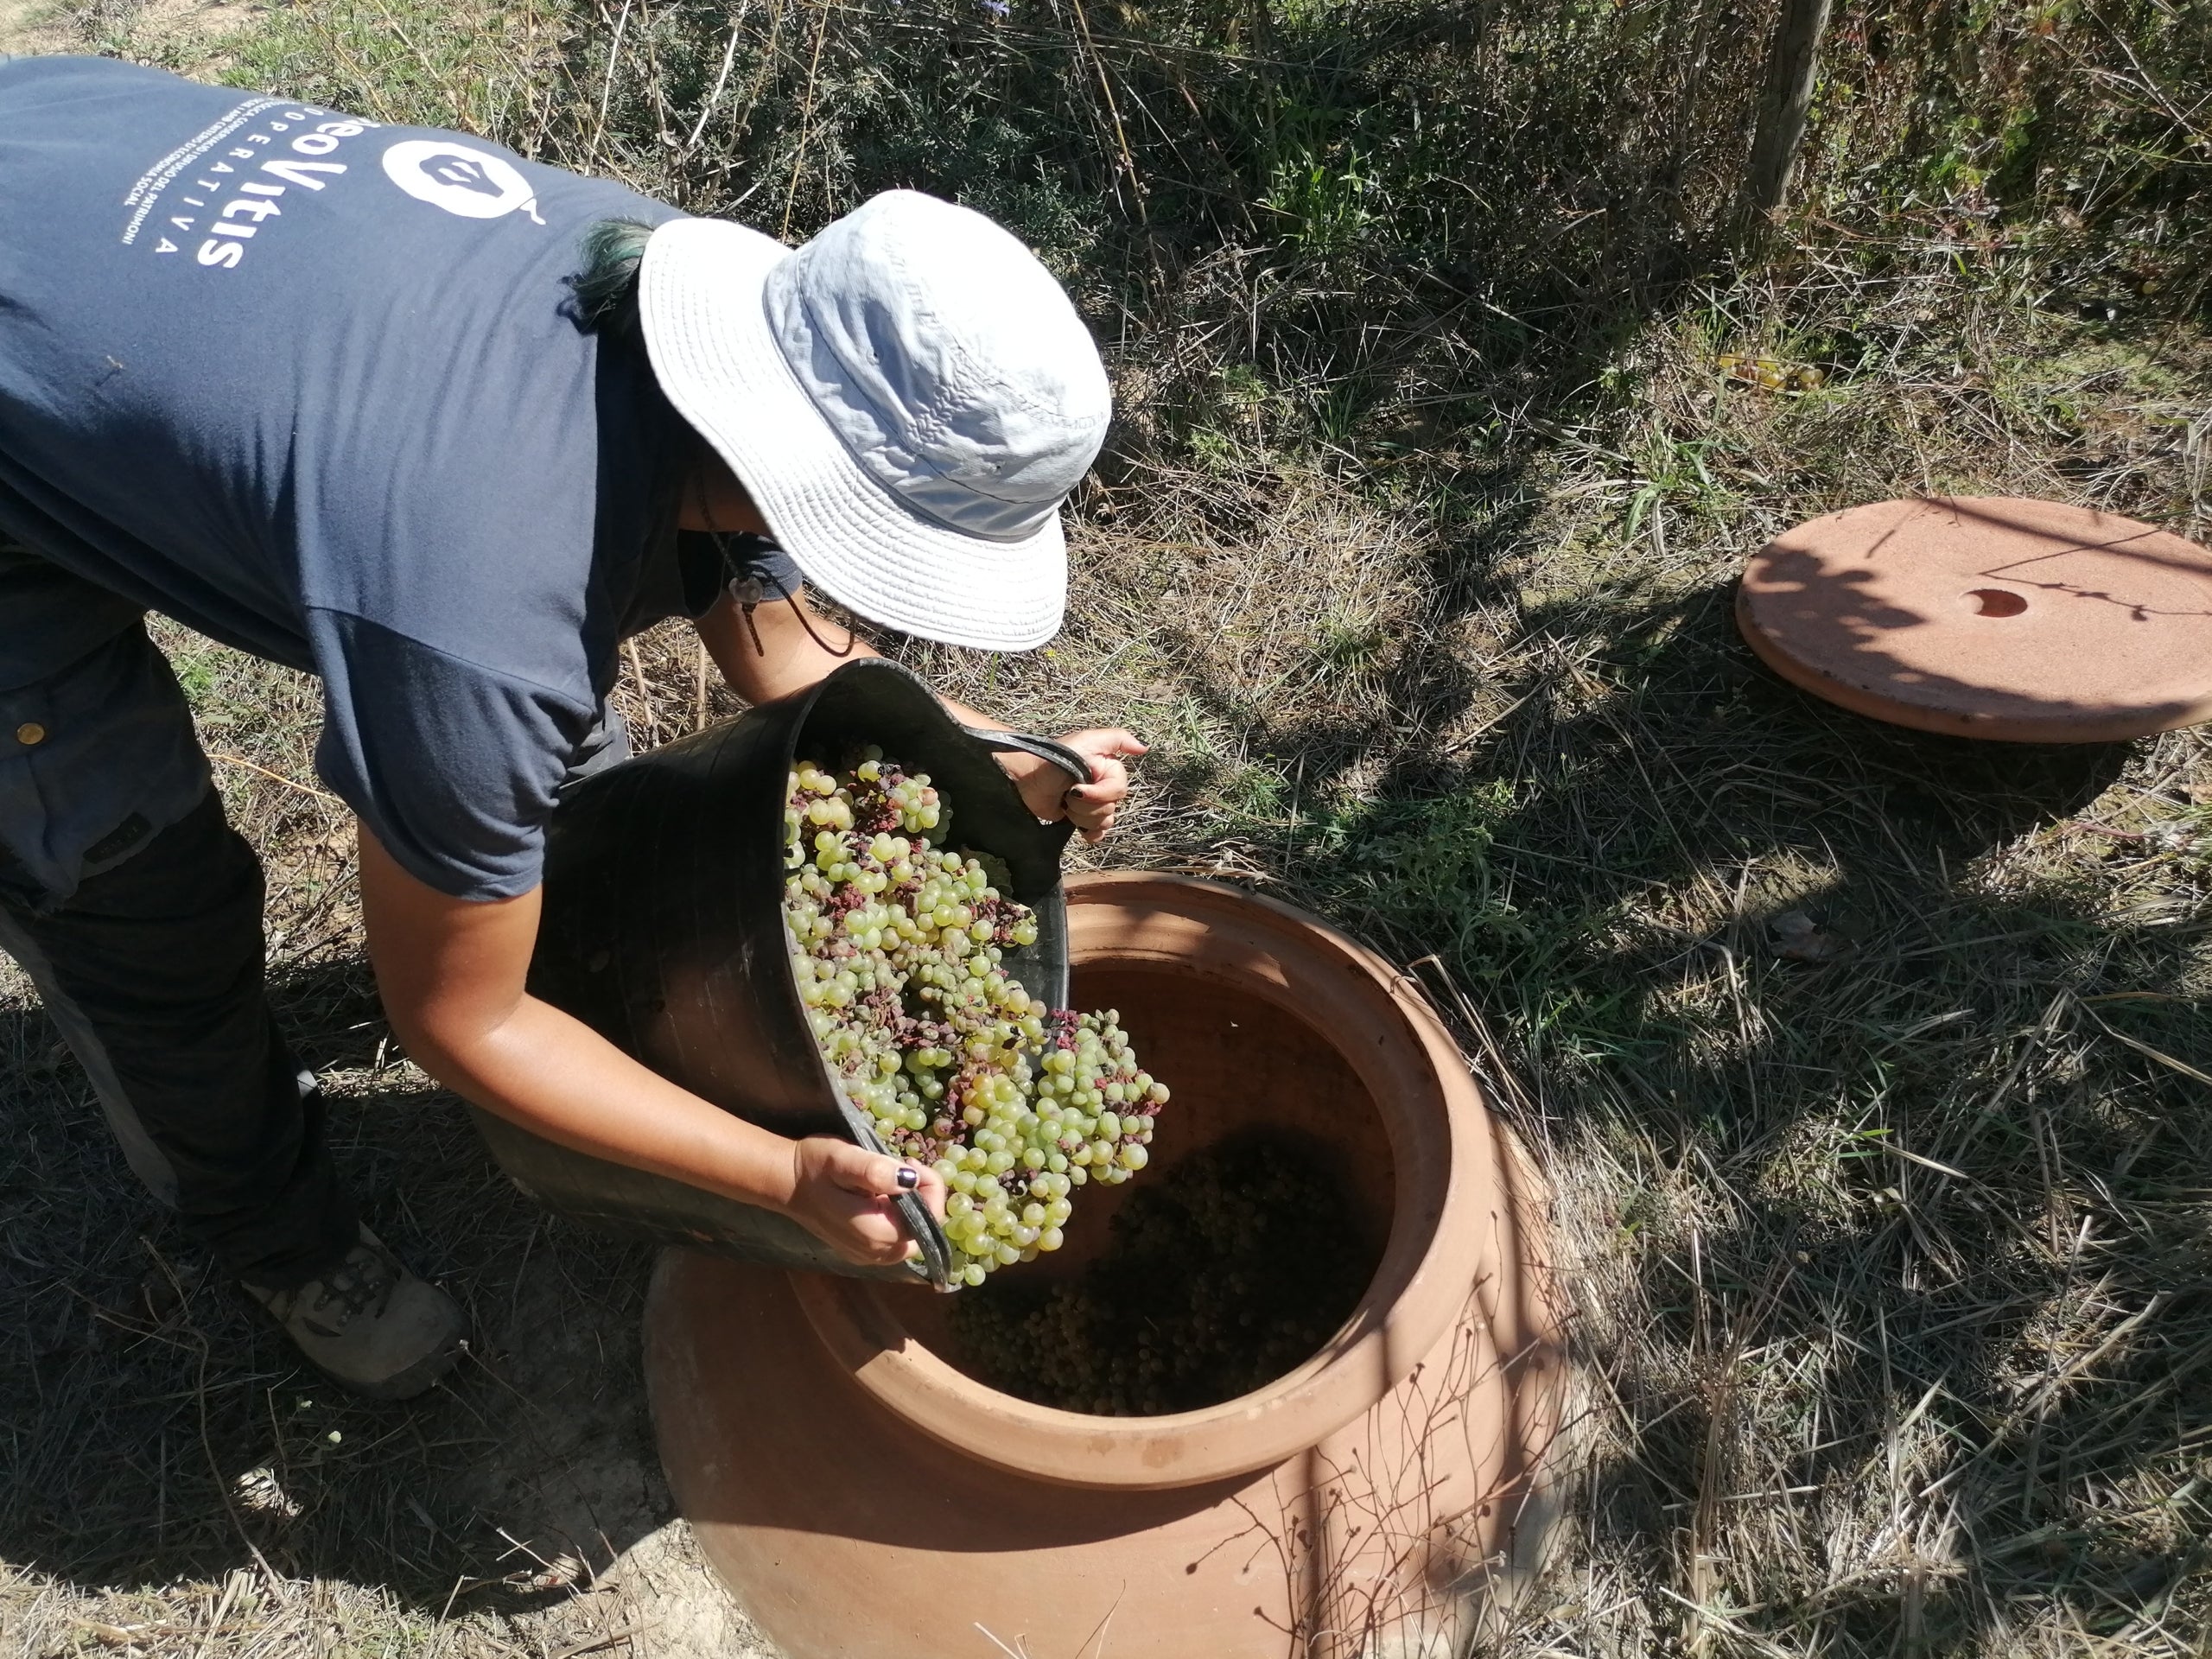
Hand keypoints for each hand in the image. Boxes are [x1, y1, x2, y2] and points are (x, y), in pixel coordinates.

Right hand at [782, 1137, 947, 1267]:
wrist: (785, 1181)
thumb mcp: (843, 1159)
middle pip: (923, 1232)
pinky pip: (895, 1240)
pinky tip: (880, 1196)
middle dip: (923, 1198)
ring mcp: (868, 1255)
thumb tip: (909, 1180)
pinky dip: (898, 1217)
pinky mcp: (862, 1251)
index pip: (929, 1220)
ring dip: (911, 1207)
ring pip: (911, 1237)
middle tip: (901, 1169)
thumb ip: (875, 1171)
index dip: (930, 1189)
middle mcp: (875, 1253)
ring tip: (890, 1180)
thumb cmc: (813, 1166)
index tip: (909, 1162)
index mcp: (876, 1234)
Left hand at [1012, 728, 1147, 842]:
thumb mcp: (1087, 740)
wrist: (1026, 777)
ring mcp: (1092, 805)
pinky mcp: (1080, 819)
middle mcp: (1103, 787)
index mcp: (1108, 770)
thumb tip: (1145, 748)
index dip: (1100, 793)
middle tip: (1069, 794)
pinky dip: (1089, 832)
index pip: (1118, 790)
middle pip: (1111, 808)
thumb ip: (1118, 739)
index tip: (1078, 788)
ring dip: (1082, 816)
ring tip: (1066, 803)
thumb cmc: (1054, 756)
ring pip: (1104, 822)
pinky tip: (1078, 827)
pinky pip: (1097, 833)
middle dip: (1088, 805)